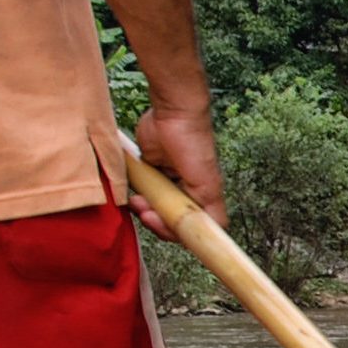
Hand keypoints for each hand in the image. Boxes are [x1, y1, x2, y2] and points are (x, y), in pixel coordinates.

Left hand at [132, 100, 225, 239]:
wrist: (173, 113)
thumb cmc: (194, 143)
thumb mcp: (207, 184)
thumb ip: (212, 210)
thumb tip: (214, 233)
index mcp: (201, 197)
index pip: (191, 228)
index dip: (175, 233)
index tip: (161, 223)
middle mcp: (185, 191)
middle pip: (169, 220)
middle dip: (155, 220)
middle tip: (145, 210)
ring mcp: (166, 181)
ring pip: (153, 207)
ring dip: (144, 208)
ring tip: (138, 200)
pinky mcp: (150, 170)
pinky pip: (141, 190)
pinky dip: (135, 194)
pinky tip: (132, 192)